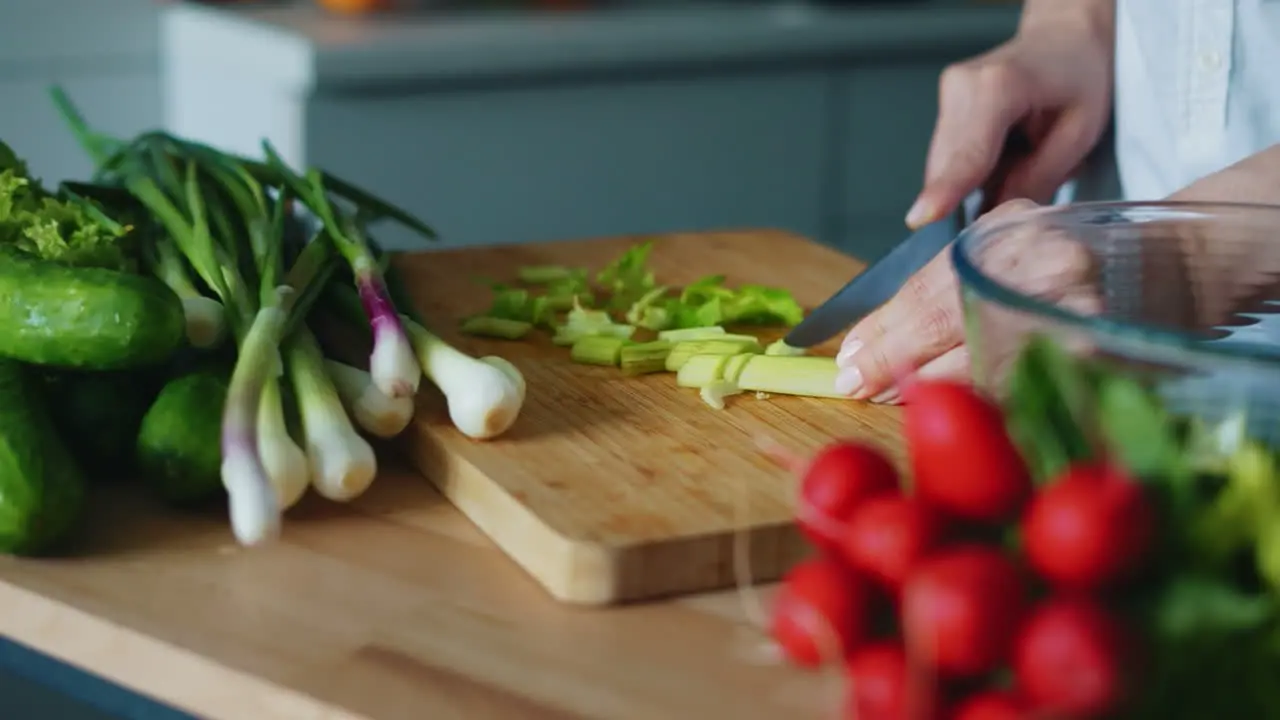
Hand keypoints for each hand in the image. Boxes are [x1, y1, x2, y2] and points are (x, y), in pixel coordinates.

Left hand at [835, 200, 1099, 402]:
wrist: (1159, 270)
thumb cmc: (1064, 265)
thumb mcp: (999, 253)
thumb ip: (938, 289)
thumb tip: (865, 345)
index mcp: (1011, 229)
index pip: (931, 288)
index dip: (883, 330)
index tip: (850, 359)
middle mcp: (1046, 264)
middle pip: (951, 322)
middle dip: (895, 362)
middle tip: (858, 386)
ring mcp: (1077, 312)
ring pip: (982, 363)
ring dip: (930, 388)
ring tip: (894, 396)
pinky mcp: (1098, 356)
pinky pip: (1021, 387)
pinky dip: (978, 398)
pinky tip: (953, 404)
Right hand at [905, 3, 1113, 228]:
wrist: (1064, 38)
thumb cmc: (1079, 75)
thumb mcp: (1078, 133)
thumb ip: (1037, 179)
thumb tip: (998, 219)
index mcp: (999, 87)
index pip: (969, 153)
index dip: (947, 189)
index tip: (922, 218)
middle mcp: (962, 86)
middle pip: (949, 166)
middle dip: (972, 195)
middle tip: (1018, 186)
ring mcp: (948, 94)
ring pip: (945, 165)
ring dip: (975, 180)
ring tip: (1020, 155)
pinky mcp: (945, 105)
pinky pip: (948, 157)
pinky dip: (973, 168)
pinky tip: (1004, 150)